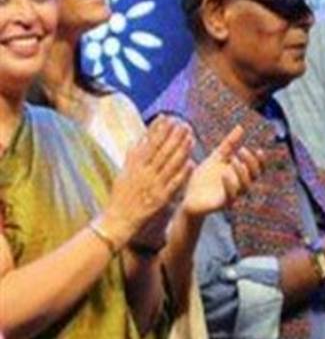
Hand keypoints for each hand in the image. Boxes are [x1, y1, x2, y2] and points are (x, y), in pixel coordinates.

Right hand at [107, 116, 193, 245]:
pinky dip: (183, 173)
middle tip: (184, 123)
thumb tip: (140, 138)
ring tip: (191, 137)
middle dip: (173, 136)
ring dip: (181, 150)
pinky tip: (192, 162)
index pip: (148, 144)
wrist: (118, 221)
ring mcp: (153, 186)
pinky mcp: (161, 198)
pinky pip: (174, 184)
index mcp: (134, 166)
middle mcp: (144, 174)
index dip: (159, 130)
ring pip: (170, 165)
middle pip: (161, 151)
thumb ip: (132, 156)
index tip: (168, 118)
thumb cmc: (120, 196)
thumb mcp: (123, 173)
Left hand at [181, 124, 263, 217]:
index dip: (261, 161)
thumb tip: (241, 127)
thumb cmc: (203, 179)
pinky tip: (224, 174)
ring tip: (234, 160)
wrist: (187, 198)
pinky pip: (231, 196)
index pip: (258, 168)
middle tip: (242, 151)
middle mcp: (239, 185)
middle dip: (252, 163)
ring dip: (242, 173)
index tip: (258, 150)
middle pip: (255, 176)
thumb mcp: (216, 158)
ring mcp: (232, 195)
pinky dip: (230, 185)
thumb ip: (229, 145)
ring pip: (245, 186)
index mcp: (239, 174)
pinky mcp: (222, 204)